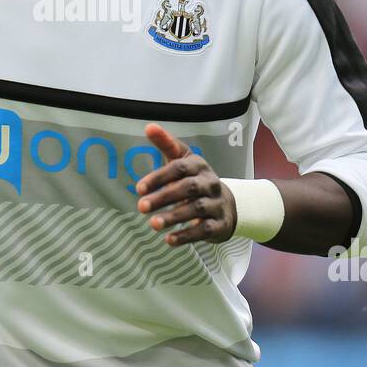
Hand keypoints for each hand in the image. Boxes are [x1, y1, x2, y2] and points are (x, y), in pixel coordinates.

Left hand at [135, 123, 236, 245]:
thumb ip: (166, 144)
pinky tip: (169, 240)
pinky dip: (186, 235)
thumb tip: (149, 126)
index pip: (179, 168)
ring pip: (196, 209)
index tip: (139, 188)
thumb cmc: (196, 180)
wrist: (227, 204)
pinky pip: (204, 230)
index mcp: (199, 166)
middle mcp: (210, 183)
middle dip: (164, 197)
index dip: (159, 177)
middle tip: (141, 206)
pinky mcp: (220, 224)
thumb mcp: (183, 161)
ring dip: (173, 217)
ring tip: (153, 224)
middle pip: (188, 188)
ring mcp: (217, 204)